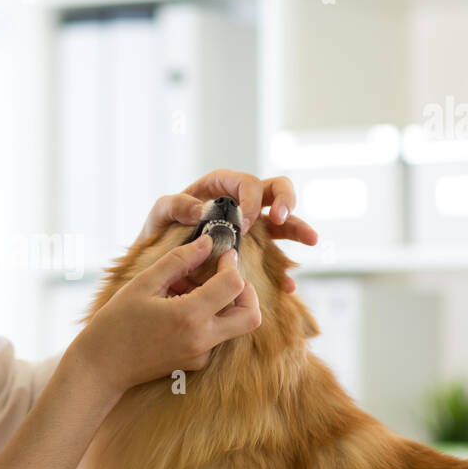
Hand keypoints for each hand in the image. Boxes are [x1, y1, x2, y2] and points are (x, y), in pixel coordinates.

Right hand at [73, 233, 260, 393]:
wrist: (102, 367)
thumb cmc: (115, 323)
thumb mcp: (143, 284)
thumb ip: (178, 261)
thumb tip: (207, 242)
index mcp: (189, 316)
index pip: (233, 285)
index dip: (231, 264)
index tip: (223, 254)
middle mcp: (202, 340)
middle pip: (251, 315)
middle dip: (247, 292)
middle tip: (226, 276)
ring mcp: (201, 355)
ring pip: (235, 326)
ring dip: (226, 304)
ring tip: (192, 291)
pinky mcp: (197, 363)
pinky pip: (217, 336)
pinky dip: (208, 318)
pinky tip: (180, 309)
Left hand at [133, 170, 319, 293]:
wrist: (156, 266)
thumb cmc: (157, 233)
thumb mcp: (159, 216)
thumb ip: (173, 206)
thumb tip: (201, 208)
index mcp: (220, 188)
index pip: (247, 182)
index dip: (252, 199)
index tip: (246, 222)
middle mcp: (240, 204)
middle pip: (275, 191)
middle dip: (285, 201)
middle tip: (283, 218)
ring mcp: (250, 228)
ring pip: (283, 222)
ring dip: (298, 228)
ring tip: (311, 240)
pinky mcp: (252, 252)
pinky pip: (274, 257)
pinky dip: (282, 271)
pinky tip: (287, 286)